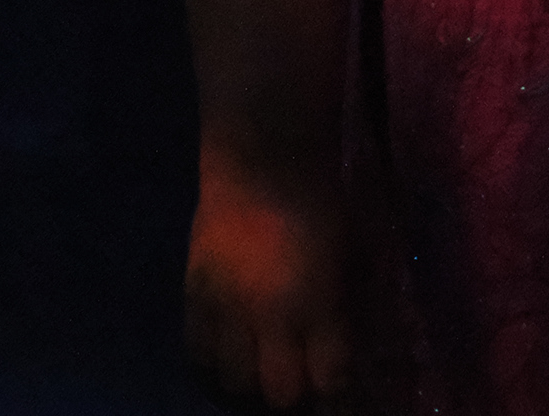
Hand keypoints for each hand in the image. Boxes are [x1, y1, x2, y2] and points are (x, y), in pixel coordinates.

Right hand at [183, 175, 358, 411]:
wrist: (263, 157)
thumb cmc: (323, 198)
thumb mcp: (355, 254)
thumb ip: (350, 307)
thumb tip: (354, 348)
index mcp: (319, 302)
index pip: (331, 379)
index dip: (340, 399)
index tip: (344, 401)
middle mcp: (271, 315)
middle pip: (280, 393)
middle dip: (297, 397)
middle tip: (304, 385)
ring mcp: (227, 307)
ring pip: (235, 381)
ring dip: (255, 386)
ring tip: (266, 376)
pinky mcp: (194, 295)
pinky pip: (197, 354)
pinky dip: (216, 368)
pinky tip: (231, 364)